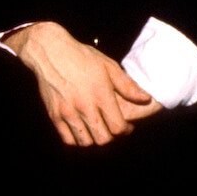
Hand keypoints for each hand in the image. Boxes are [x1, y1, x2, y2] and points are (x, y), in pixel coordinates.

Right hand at [3, 21, 156, 145]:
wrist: (51, 53)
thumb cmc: (83, 57)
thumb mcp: (109, 66)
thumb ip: (127, 86)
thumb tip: (145, 99)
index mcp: (101, 94)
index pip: (117, 126)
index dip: (126, 130)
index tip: (127, 127)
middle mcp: (84, 107)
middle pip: (102, 139)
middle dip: (112, 137)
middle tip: (113, 129)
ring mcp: (68, 113)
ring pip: (85, 142)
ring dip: (94, 139)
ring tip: (98, 129)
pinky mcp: (54, 115)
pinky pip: (67, 139)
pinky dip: (77, 139)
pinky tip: (83, 130)